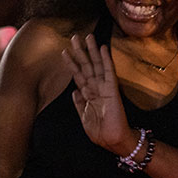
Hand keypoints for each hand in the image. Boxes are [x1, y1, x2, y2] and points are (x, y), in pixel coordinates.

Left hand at [64, 33, 131, 153]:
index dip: (71, 63)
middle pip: (86, 66)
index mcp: (88, 95)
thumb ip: (80, 104)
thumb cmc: (100, 132)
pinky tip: (103, 48)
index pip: (78, 75)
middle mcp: (96, 88)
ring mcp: (104, 87)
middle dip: (80, 51)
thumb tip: (74, 91)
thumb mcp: (84, 117)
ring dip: (91, 51)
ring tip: (87, 36)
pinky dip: (106, 59)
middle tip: (74, 36)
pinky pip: (109, 71)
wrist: (113, 141)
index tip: (64, 51)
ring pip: (96, 65)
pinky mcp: (112, 89)